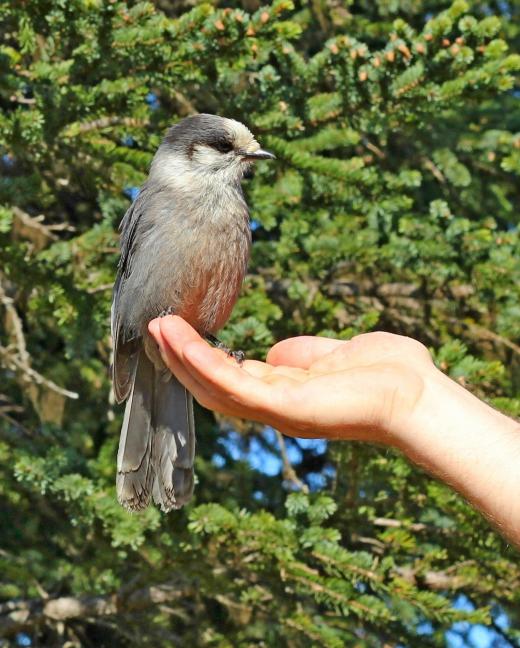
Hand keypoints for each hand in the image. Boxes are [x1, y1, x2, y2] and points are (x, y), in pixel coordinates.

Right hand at [148, 316, 431, 443]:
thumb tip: (275, 353)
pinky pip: (232, 384)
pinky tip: (181, 338)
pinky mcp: (284, 407)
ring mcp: (277, 410)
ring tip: (157, 327)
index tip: (180, 331)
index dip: (201, 357)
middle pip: (213, 384)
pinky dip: (202, 362)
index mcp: (285, 393)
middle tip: (155, 326)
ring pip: (213, 386)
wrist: (420, 396)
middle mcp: (274, 406)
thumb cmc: (387, 374)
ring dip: (182, 358)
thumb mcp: (332, 356)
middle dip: (182, 357)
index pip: (231, 377)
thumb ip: (302, 356)